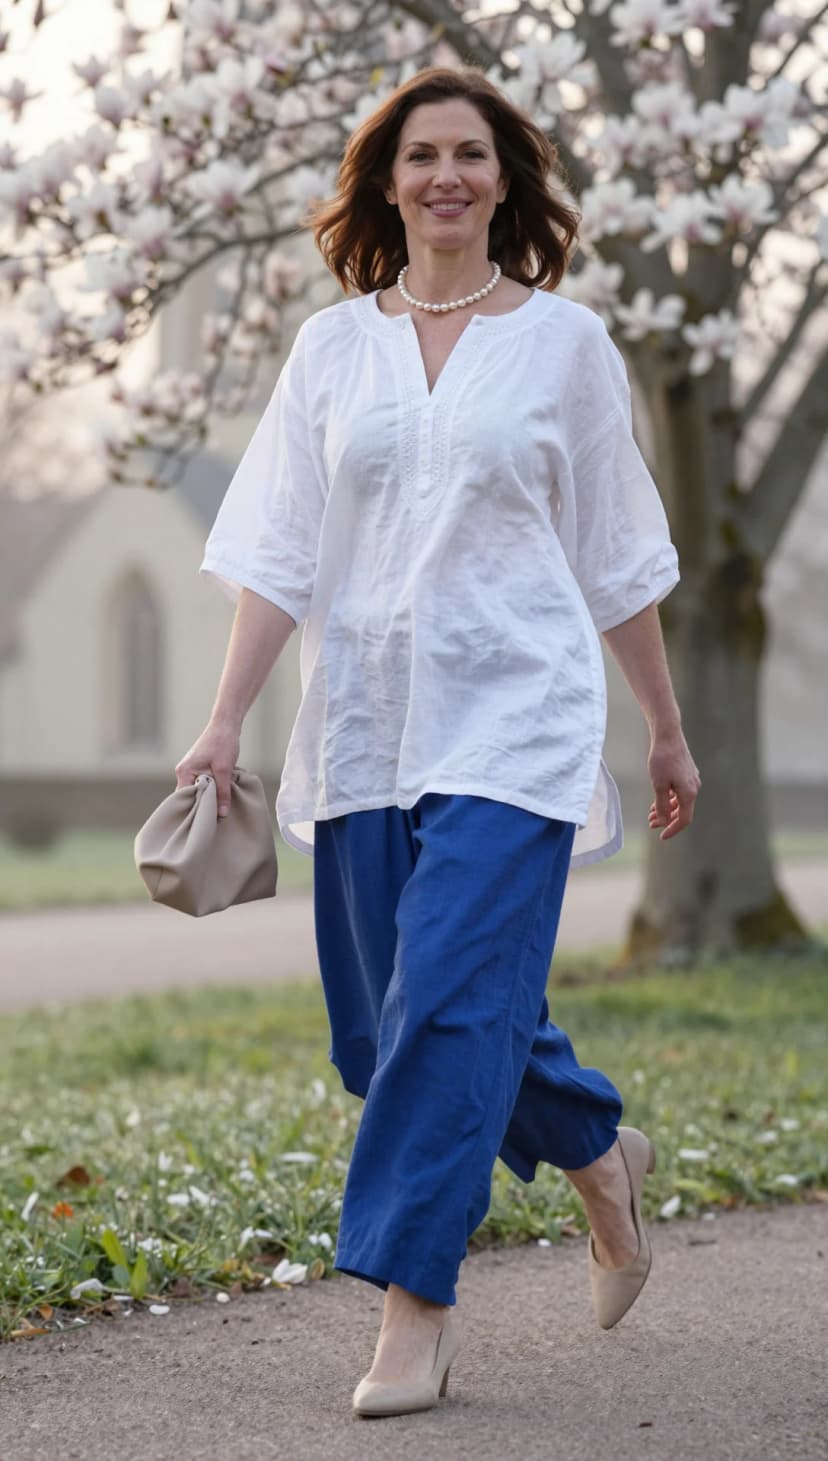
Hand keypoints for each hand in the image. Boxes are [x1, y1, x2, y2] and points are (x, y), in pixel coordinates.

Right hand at [175, 721, 240, 817]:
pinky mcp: (199, 769)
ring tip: (218, 809)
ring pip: (197, 791)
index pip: (183, 799)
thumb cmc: (222, 743)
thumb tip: (222, 814)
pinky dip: (210, 791)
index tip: (206, 820)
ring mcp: (191, 770)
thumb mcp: (224, 769)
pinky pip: (202, 785)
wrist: (226, 725)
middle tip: (214, 818)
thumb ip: (222, 792)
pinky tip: (219, 796)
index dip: (194, 810)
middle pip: (189, 797)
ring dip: (207, 798)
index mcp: (184, 772)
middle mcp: (184, 772)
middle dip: (201, 806)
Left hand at [647, 726, 700, 840]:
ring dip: (667, 809)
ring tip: (651, 814)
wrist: (668, 736)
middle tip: (651, 823)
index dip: (672, 829)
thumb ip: (662, 805)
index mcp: (689, 793)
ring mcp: (691, 780)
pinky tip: (657, 800)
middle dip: (667, 820)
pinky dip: (669, 799)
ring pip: (680, 802)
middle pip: (682, 811)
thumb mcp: (658, 785)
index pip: (684, 819)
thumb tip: (664, 822)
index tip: (661, 836)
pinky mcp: (687, 773)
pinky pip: (680, 792)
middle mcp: (694, 788)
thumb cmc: (662, 759)